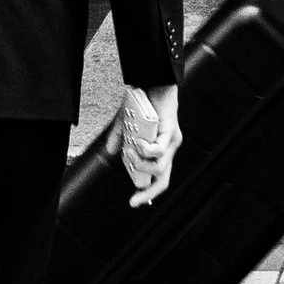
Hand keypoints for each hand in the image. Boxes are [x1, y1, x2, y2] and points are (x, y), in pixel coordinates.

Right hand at [106, 83, 181, 206]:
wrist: (151, 82)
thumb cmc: (143, 103)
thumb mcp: (125, 124)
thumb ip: (119, 139)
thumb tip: (111, 153)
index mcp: (160, 149)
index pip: (158, 177)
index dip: (149, 192)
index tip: (134, 201)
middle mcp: (168, 149)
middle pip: (163, 179)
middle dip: (148, 192)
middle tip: (134, 199)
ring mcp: (171, 142)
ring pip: (159, 168)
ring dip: (140, 164)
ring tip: (130, 151)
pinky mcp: (171, 132)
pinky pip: (158, 150)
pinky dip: (145, 150)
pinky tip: (138, 142)